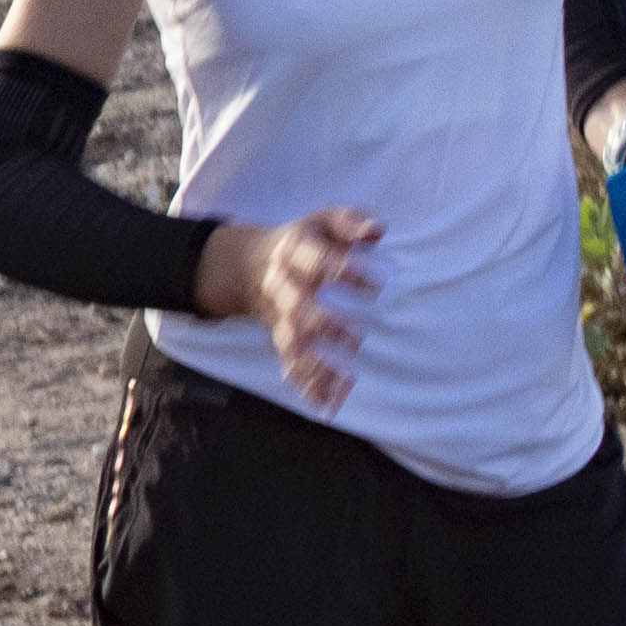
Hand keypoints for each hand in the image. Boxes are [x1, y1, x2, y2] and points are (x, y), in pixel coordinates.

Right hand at [207, 204, 383, 413]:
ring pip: (291, 343)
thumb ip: (350, 223)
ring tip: (344, 381)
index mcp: (293, 251)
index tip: (375, 283)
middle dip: (323, 323)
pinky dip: (307, 385)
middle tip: (355, 338)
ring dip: (315, 363)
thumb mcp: (323, 220)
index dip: (342, 270)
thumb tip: (377, 231)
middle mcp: (281, 285)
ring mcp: (278, 316)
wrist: (248, 264)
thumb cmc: (304, 240)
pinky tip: (327, 404)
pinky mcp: (279, 339)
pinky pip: (289, 364)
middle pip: (296, 306)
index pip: (315, 260)